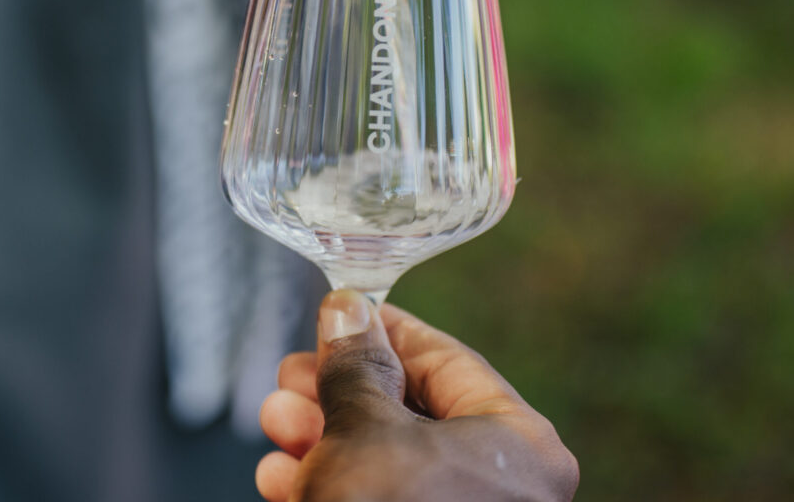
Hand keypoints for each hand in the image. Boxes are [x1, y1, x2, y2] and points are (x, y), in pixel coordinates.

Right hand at [257, 290, 578, 501]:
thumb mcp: (364, 431)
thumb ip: (354, 365)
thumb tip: (348, 309)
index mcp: (519, 444)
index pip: (447, 361)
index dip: (385, 331)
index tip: (343, 312)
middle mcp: (502, 486)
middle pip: (409, 412)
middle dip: (336, 391)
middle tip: (291, 374)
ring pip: (385, 463)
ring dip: (320, 439)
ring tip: (274, 422)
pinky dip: (328, 487)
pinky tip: (280, 476)